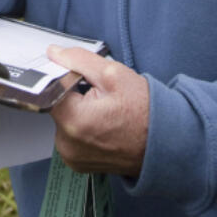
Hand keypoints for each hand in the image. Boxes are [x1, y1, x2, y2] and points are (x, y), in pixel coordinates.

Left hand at [47, 46, 149, 177]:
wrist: (165, 144)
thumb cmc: (145, 112)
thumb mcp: (114, 75)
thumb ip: (79, 60)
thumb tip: (54, 53)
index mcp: (73, 120)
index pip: (51, 87)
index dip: (66, 77)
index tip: (83, 78)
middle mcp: (67, 143)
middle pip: (57, 105)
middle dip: (74, 95)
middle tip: (100, 96)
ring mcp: (71, 156)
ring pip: (63, 120)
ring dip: (77, 111)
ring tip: (104, 112)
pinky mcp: (77, 163)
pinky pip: (71, 136)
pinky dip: (82, 128)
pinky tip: (102, 125)